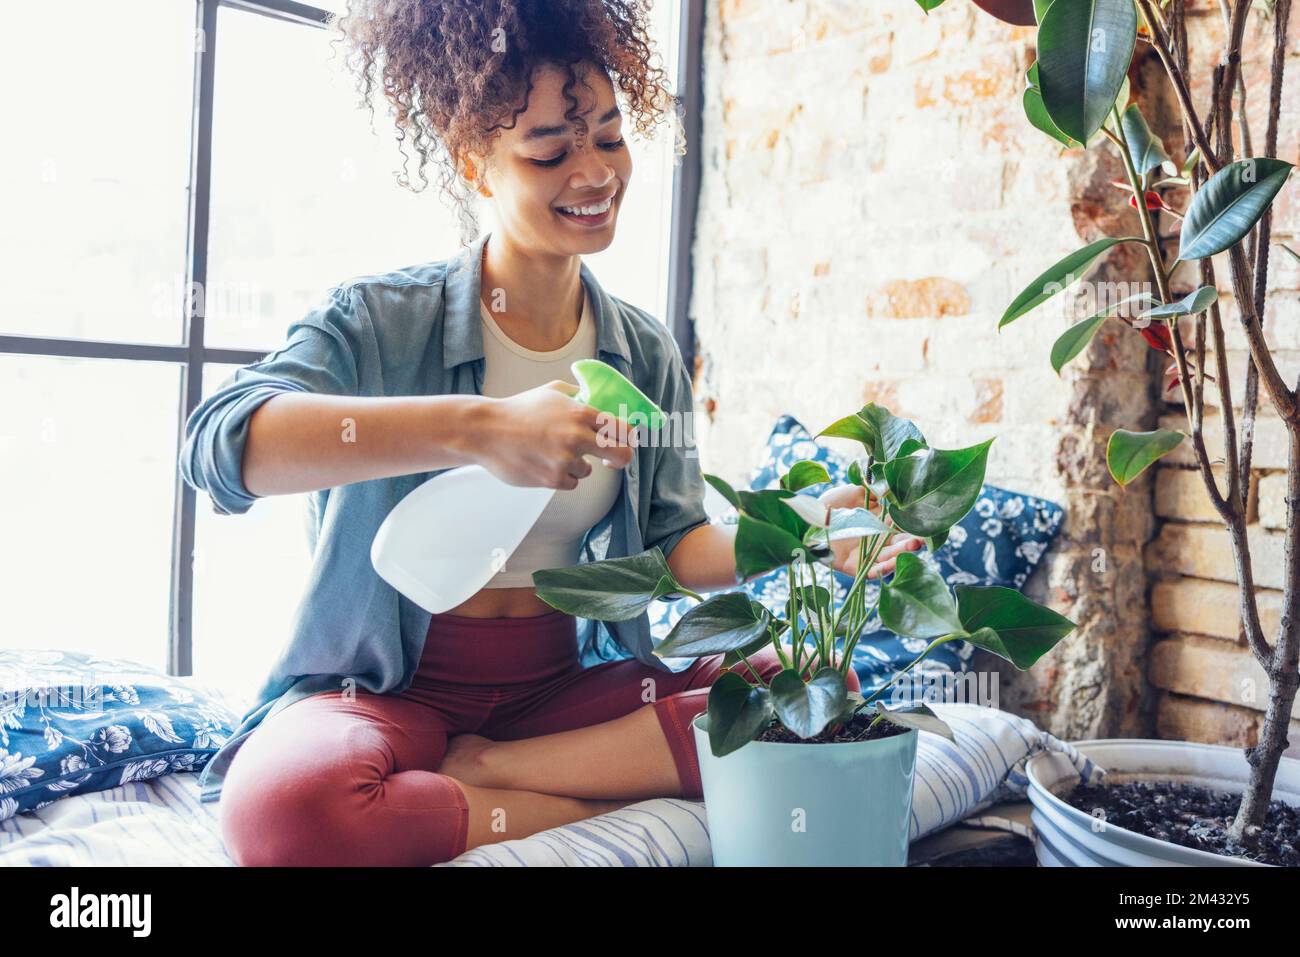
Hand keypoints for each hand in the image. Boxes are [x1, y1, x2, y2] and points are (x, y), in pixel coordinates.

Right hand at [475, 380, 635, 489]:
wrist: (487, 431)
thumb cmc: (518, 410)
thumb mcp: (551, 392)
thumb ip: (578, 396)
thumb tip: (597, 399)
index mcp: (581, 413)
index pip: (623, 429)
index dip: (628, 437)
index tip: (623, 441)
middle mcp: (577, 436)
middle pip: (621, 455)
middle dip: (619, 460)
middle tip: (609, 460)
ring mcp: (565, 459)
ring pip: (587, 471)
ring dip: (575, 465)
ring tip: (551, 453)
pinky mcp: (552, 479)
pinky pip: (570, 483)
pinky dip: (561, 477)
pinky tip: (543, 463)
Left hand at [816, 483, 924, 579]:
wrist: (807, 518)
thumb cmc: (833, 503)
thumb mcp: (856, 492)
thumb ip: (876, 491)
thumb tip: (894, 485)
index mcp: (881, 524)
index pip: (903, 526)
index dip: (916, 525)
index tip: (927, 520)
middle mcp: (877, 541)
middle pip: (900, 544)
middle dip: (912, 541)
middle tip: (923, 536)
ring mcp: (867, 555)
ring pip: (889, 558)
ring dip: (902, 553)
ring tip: (914, 545)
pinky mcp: (854, 567)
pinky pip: (871, 572)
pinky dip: (882, 569)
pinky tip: (891, 563)